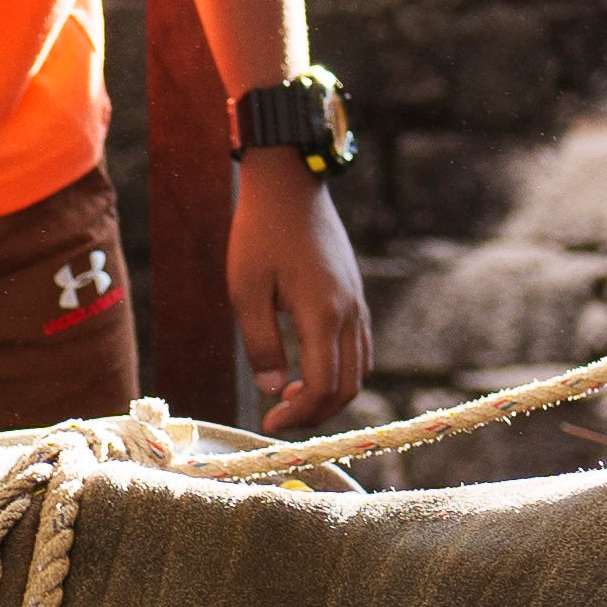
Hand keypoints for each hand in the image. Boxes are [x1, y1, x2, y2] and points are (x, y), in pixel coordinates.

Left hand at [230, 155, 374, 433]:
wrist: (289, 184)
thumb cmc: (260, 233)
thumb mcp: (246, 289)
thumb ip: (260, 342)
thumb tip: (271, 388)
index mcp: (322, 313)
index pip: (322, 385)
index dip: (298, 414)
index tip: (269, 422)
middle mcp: (349, 312)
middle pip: (348, 386)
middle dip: (316, 413)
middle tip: (280, 417)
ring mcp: (357, 303)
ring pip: (359, 369)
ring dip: (330, 393)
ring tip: (291, 395)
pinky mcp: (355, 295)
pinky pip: (360, 347)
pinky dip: (340, 370)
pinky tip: (306, 367)